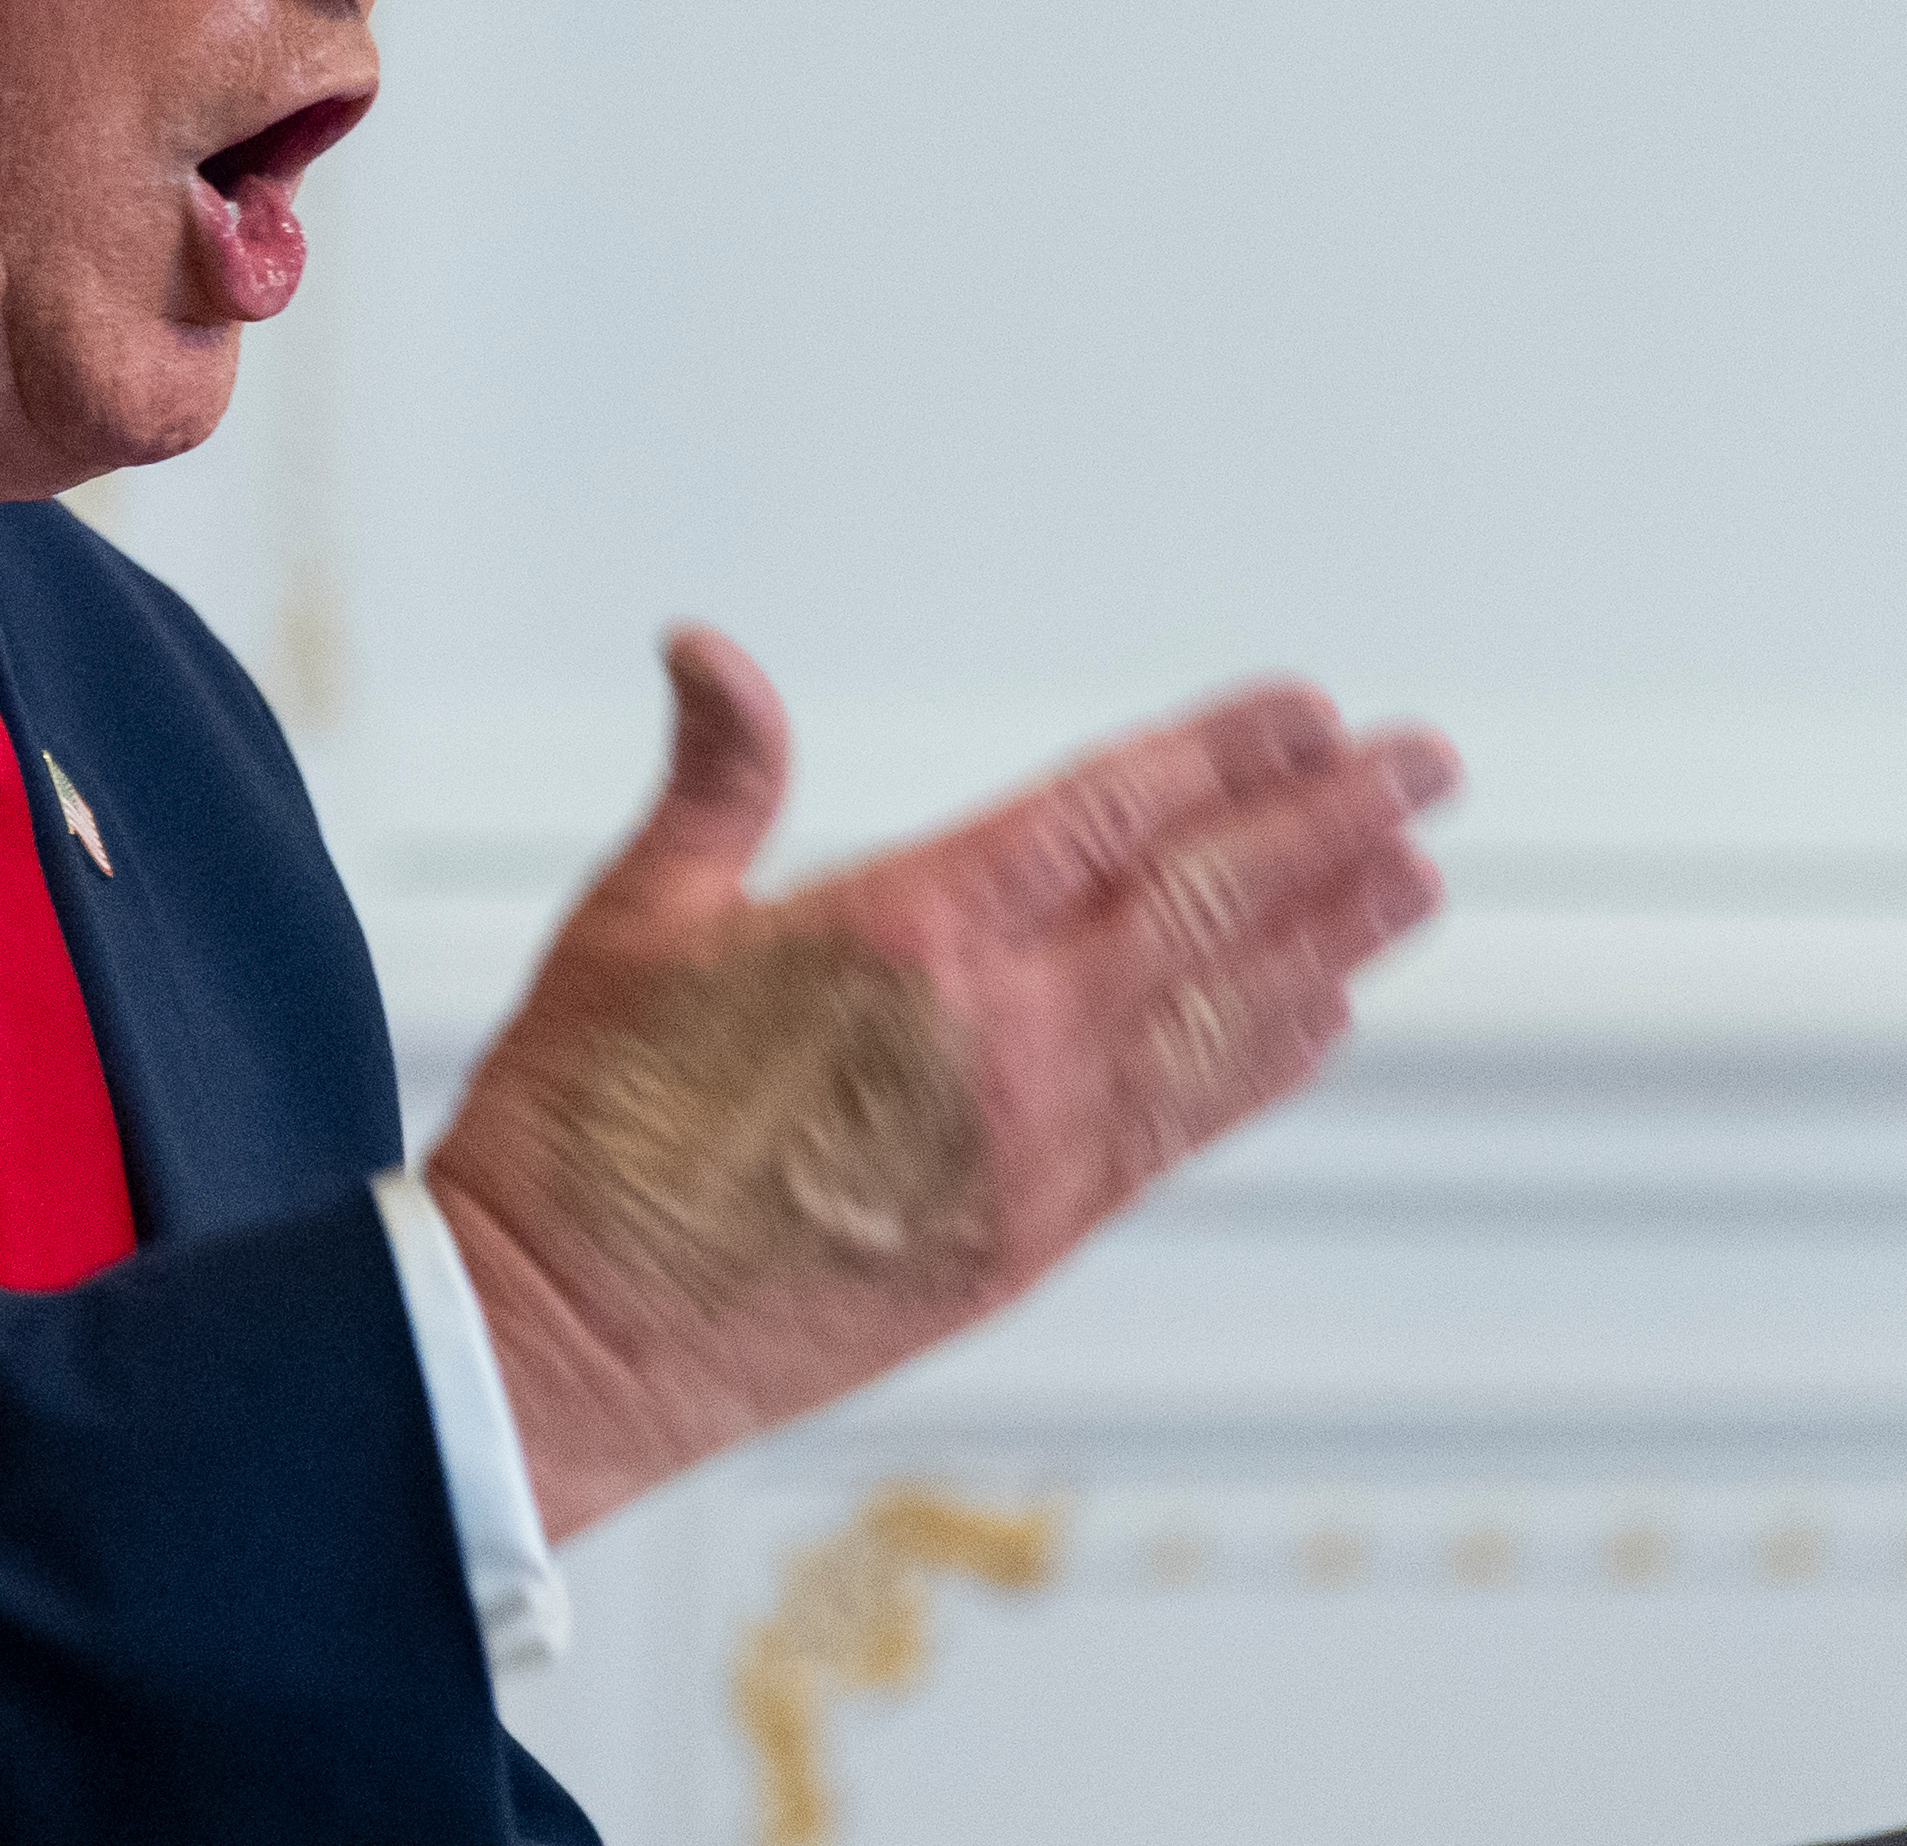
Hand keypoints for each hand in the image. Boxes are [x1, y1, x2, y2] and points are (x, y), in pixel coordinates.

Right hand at [422, 626, 1455, 1537]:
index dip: (1221, 752)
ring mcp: (1028, 1144)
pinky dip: (1265, 1061)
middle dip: (1329, 823)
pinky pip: (1185, 1127)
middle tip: (1421, 764)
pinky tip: (1320, 1018)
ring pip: (1225, 1014)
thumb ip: (716, 776)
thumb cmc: (582, 1128)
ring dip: (1331, 936)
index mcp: (902, 931)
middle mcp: (997, 1033)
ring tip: (1413, 874)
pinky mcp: (1028, 1237)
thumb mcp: (633, 917)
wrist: (565, 1335)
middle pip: (1207, 900)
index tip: (1306, 710)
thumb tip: (710, 652)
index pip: (1110, 812)